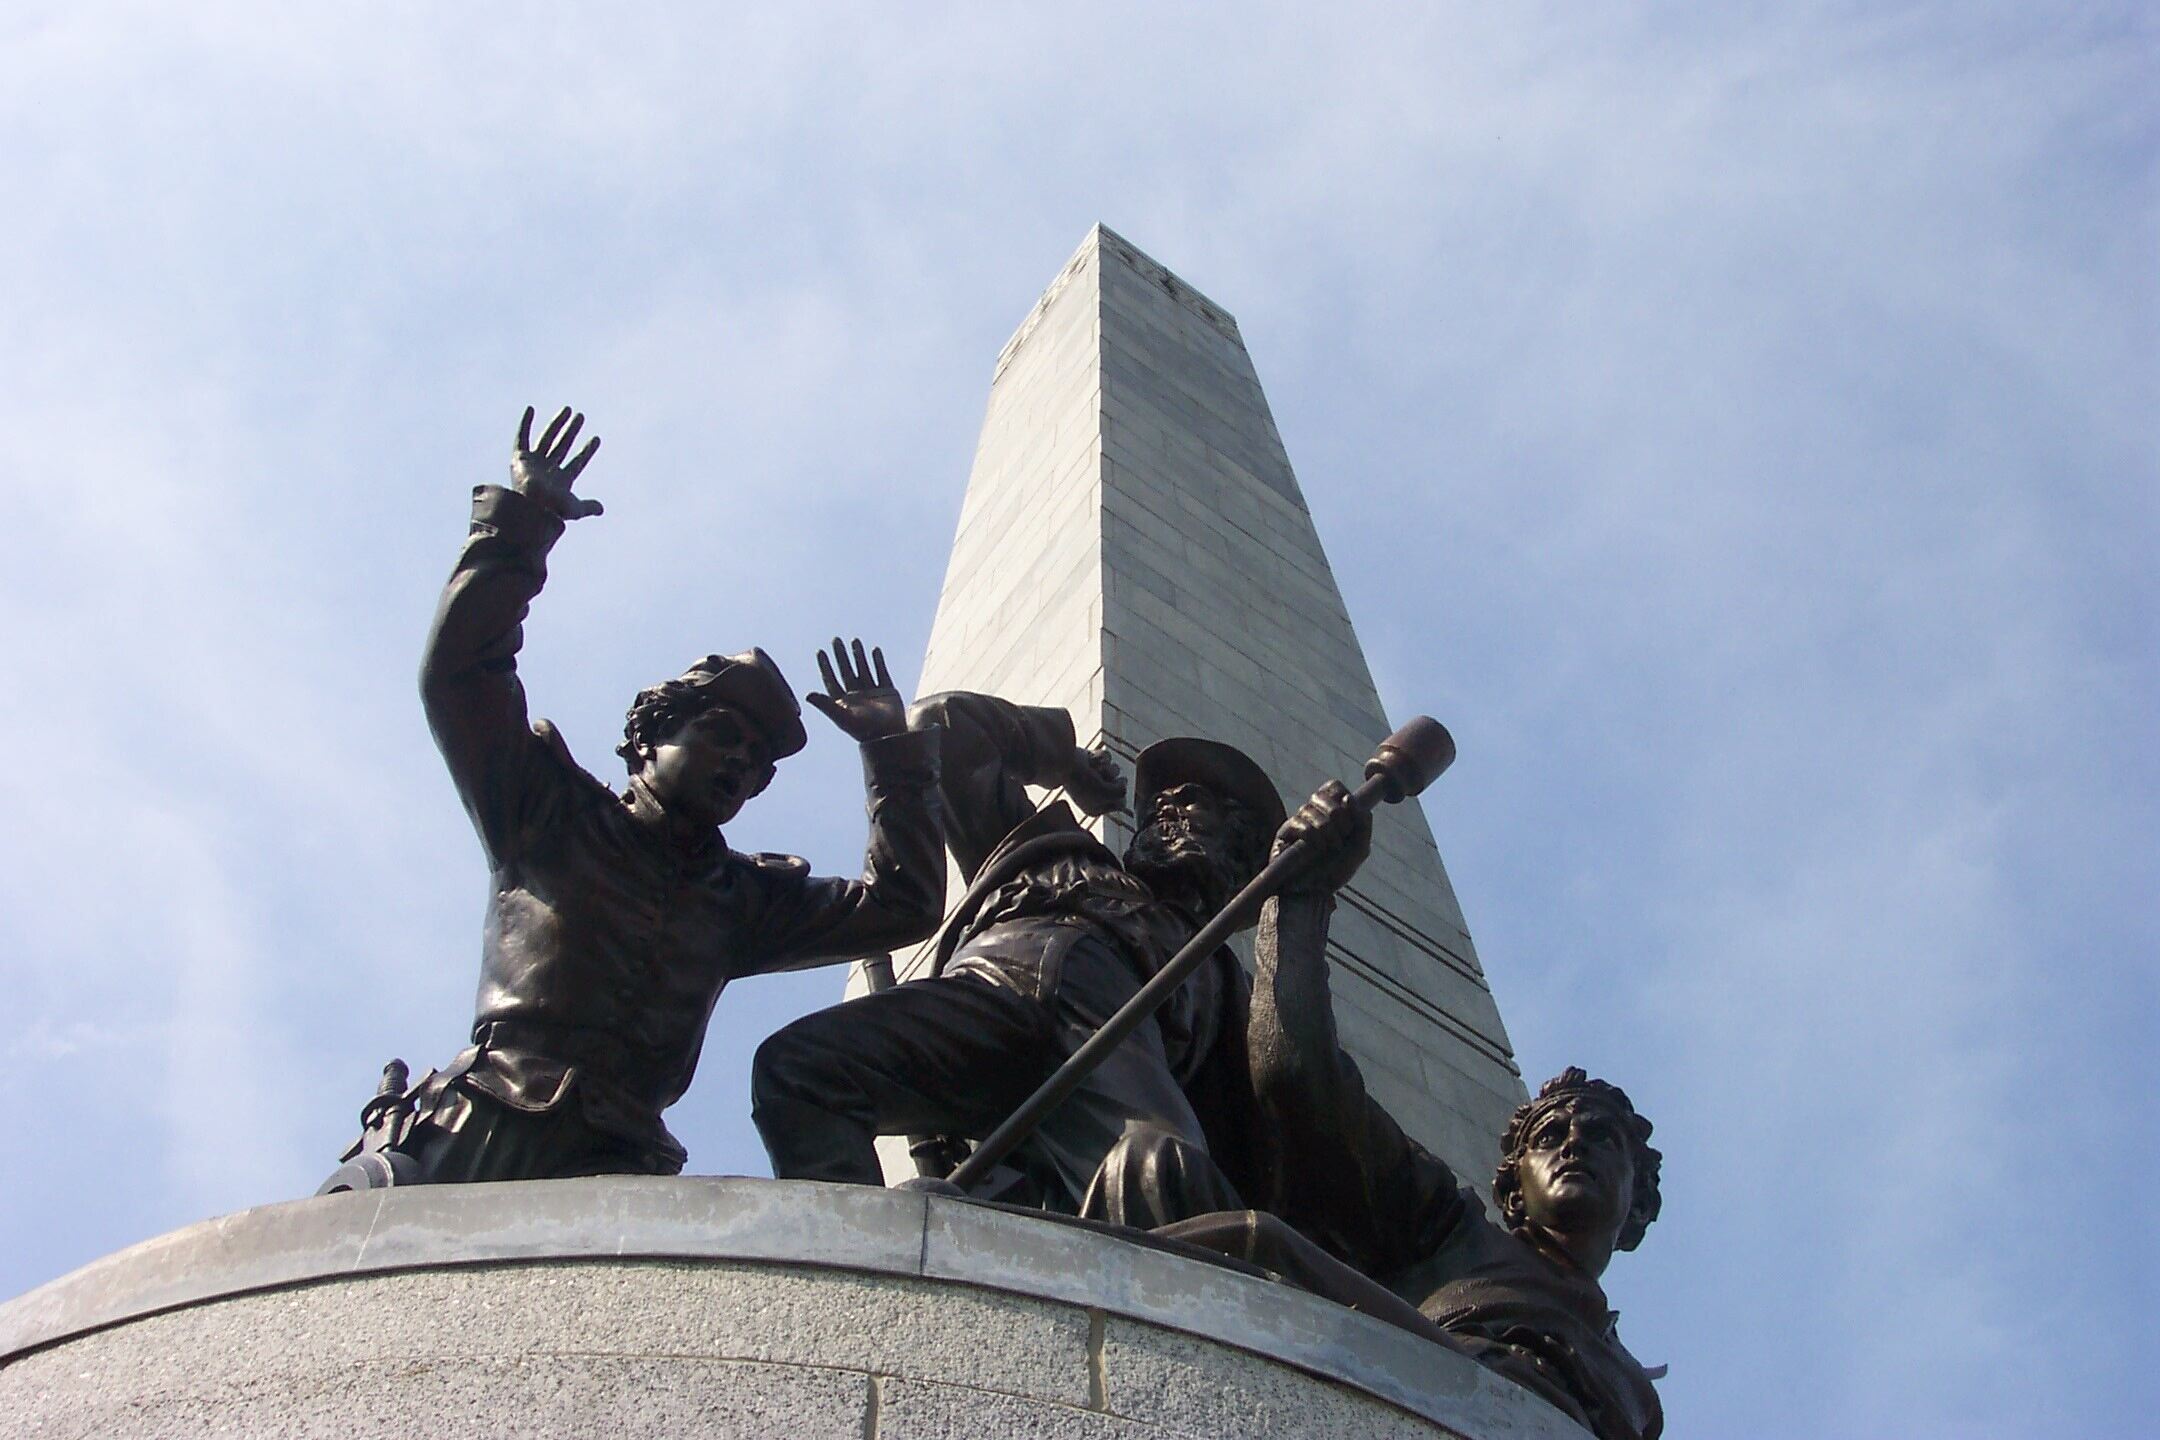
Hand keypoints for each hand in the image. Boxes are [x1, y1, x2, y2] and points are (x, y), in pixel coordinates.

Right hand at [511, 405, 603, 520]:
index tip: (597, 439)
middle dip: (572, 431)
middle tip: (581, 416)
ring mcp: (533, 463)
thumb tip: (602, 510)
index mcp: (561, 480)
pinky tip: (531, 409)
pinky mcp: (519, 458)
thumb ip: (588, 507)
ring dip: (557, 423)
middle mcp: (547, 469)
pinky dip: (524, 423)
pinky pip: (521, 437)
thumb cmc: (552, 509)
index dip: (587, 451)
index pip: (577, 462)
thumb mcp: (575, 508)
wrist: (530, 506)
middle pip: (562, 445)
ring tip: (569, 409)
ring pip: (547, 438)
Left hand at [807, 638, 905, 742]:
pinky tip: (874, 650)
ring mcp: (871, 692)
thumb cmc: (864, 730)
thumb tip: (807, 695)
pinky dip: (878, 662)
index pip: (831, 680)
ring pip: (863, 669)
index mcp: (843, 702)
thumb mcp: (842, 717)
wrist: (890, 736)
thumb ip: (826, 705)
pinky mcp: (887, 691)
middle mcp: (856, 695)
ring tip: (855, 641)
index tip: (820, 652)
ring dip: (858, 655)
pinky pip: (881, 673)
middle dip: (840, 656)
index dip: (825, 666)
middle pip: (845, 671)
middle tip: (835, 640)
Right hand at [1063, 744, 1127, 816]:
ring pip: (1114, 770)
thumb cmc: (1082, 781)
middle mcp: (1094, 794)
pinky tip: (1089, 759)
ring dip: (1107, 768)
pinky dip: (1100, 756)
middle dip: (1112, 780)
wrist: (1062, 762)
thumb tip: (1123, 781)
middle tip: (1097, 780)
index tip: (1107, 792)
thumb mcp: (1106, 793)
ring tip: (1093, 769)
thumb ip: (1121, 792)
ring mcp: (1092, 777)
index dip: (1118, 795)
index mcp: (1095, 808)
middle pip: (1120, 785)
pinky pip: (1107, 757)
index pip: (1121, 803)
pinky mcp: (1091, 761)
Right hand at [1273, 779, 1370, 894]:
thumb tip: (1349, 799)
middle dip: (1338, 817)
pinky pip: (1300, 823)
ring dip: (1327, 831)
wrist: (1312, 895)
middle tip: (1340, 840)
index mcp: (1330, 813)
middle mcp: (1312, 814)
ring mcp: (1296, 822)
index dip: (1343, 798)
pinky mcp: (1283, 834)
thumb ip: (1363, 823)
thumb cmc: (1334, 874)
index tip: (1350, 821)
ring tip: (1328, 849)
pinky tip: (1314, 851)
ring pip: (1312, 808)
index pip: (1333, 787)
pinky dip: (1313, 837)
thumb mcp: (1358, 850)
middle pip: (1323, 795)